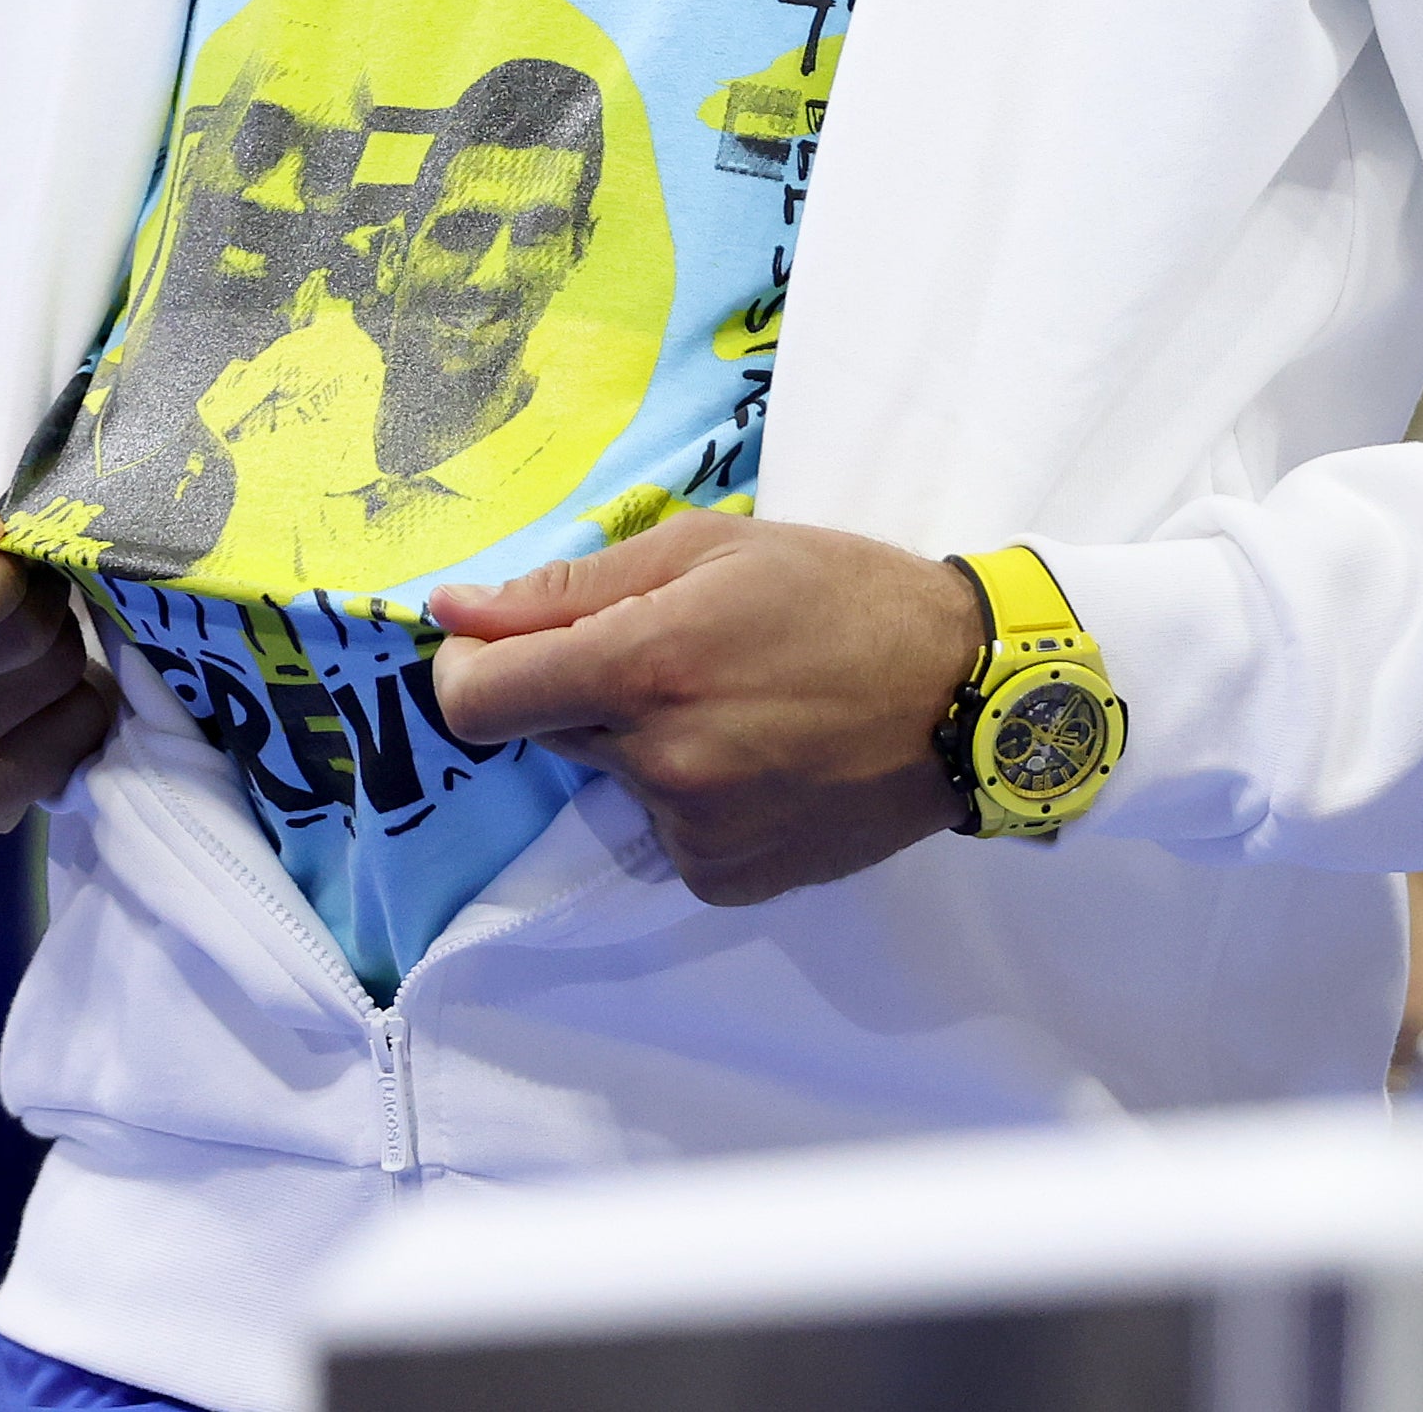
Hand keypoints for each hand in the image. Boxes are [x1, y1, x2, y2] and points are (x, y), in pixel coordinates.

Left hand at [428, 514, 978, 903]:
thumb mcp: (717, 547)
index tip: (504, 642)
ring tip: (742, 701)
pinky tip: (763, 756)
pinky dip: (693, 793)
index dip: (469, 666)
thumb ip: (575, 584)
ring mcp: (693, 830)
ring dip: (645, 739)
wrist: (969, 697)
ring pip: (612, 778)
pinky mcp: (723, 875)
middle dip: (581, 687)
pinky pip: (666, 829)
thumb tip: (453, 610)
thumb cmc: (845, 595)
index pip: (475, 700)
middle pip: (544, 732)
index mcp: (648, 665)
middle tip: (675, 650)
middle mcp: (659, 760)